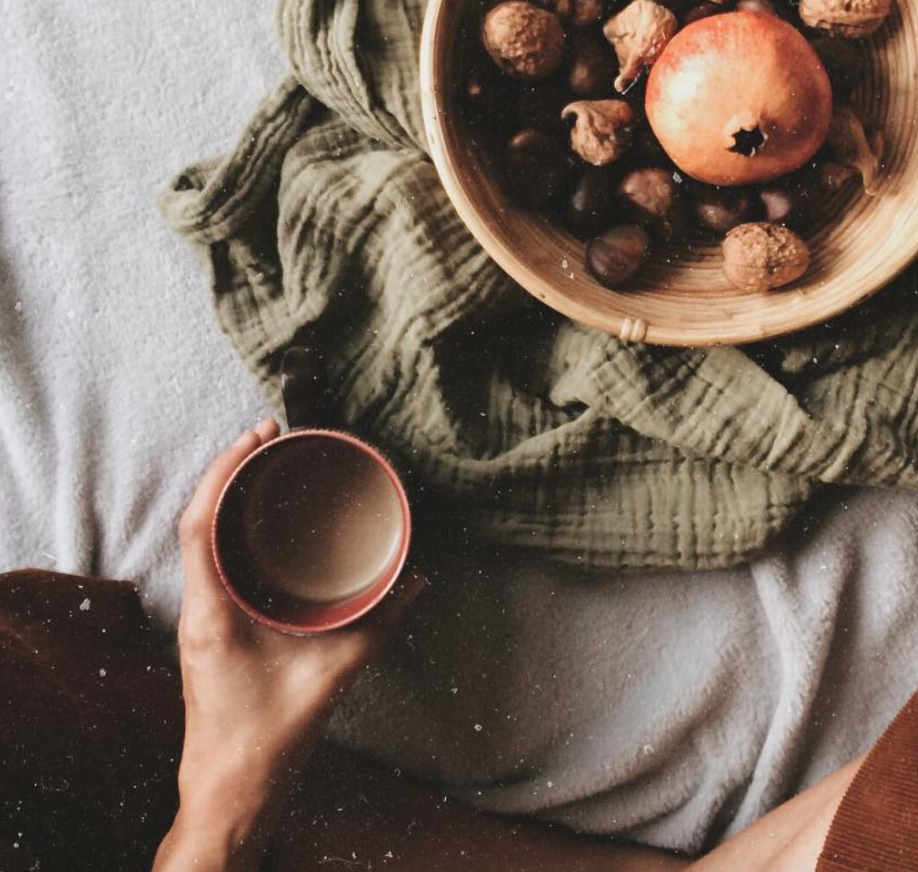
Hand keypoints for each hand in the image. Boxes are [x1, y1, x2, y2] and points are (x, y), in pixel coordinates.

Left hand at [154, 421, 424, 871]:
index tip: (256, 438)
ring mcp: (197, 616)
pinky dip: (227, 523)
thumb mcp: (334, 673)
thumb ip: (380, 624)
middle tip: (266, 433)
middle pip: (195, 519)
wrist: (230, 788)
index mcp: (212, 614)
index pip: (199, 526)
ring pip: (197, 537)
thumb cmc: (269, 738)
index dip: (223, 473)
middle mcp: (196, 608)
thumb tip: (417, 578)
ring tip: (260, 458)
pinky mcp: (207, 624)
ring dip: (223, 493)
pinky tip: (254, 512)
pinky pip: (208, 558)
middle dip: (226, 469)